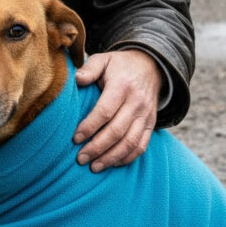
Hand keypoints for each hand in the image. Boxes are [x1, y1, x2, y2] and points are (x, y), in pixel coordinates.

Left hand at [72, 50, 160, 172]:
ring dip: (111, 158)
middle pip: (117, 131)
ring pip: (130, 143)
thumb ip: (89, 69)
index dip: (89, 127)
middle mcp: (136, 103)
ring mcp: (146, 116)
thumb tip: (76, 79)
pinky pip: (141, 146)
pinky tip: (112, 163)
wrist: (150, 66)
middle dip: (97, 147)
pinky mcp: (151, 125)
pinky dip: (127, 158)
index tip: (75, 138)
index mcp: (122, 86)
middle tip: (80, 158)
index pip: (105, 111)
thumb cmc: (119, 65)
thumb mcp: (104, 59)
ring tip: (93, 167)